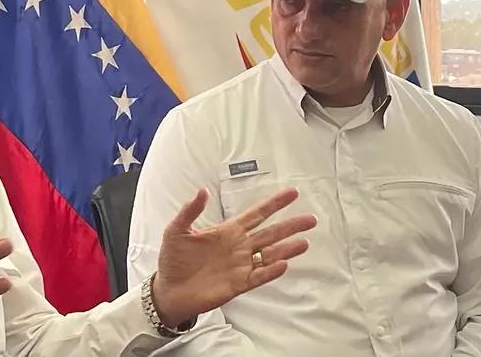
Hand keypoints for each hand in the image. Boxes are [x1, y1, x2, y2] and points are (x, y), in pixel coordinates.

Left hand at [151, 188, 315, 326]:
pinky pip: (258, 276)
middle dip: (290, 226)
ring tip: (304, 242)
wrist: (168, 289)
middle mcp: (239, 247)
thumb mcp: (177, 230)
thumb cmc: (173, 259)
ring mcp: (240, 265)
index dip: (274, 204)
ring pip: (269, 255)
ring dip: (287, 249)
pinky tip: (283, 264)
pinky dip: (271, 271)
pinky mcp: (238, 284)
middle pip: (270, 233)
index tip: (292, 194)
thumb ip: (190, 211)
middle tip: (311, 219)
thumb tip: (203, 191)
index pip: (257, 214)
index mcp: (228, 231)